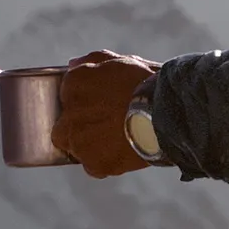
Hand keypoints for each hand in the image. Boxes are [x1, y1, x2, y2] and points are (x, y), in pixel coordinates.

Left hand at [59, 49, 161, 179]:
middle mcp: (69, 114)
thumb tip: (73, 64)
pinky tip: (122, 152)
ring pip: (75, 148)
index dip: (82, 102)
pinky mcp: (94, 164)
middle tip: (103, 125)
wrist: (166, 112)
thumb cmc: (146, 83)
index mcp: (73, 84)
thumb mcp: (122, 61)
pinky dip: (104, 162)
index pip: (66, 96)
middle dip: (77, 128)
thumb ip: (93, 61)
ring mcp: (79, 141)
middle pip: (62, 127)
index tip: (98, 105)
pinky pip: (93, 167)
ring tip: (116, 141)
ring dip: (89, 146)